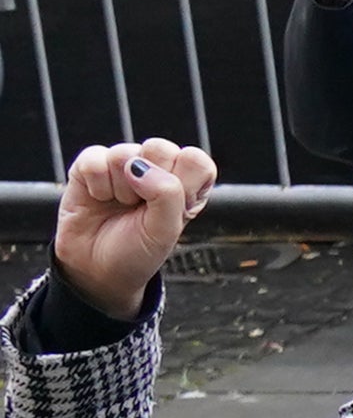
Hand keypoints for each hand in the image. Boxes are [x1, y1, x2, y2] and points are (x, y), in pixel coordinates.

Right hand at [53, 138, 214, 321]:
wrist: (95, 269)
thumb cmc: (137, 252)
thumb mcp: (164, 232)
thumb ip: (167, 195)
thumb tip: (140, 166)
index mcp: (185, 185)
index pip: (195, 160)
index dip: (181, 183)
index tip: (169, 208)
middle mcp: (156, 169)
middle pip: (159, 147)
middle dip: (149, 183)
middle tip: (140, 207)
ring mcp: (123, 165)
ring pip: (124, 153)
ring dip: (120, 187)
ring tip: (119, 205)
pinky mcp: (91, 165)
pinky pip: (94, 158)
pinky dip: (96, 183)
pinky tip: (99, 198)